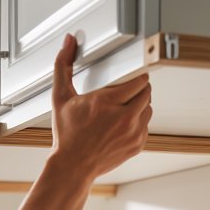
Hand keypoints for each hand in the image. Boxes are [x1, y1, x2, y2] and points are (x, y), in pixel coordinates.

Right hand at [49, 34, 151, 178]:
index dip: (138, 76)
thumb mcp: (61, 98)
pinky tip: (124, 122)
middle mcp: (123, 117)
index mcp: (106, 102)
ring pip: (149, 109)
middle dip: (140, 89)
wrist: (73, 166)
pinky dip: (139, 122)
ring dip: (141, 104)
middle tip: (130, 89)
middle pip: (147, 93)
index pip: (139, 81)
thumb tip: (69, 42)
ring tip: (126, 106)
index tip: (134, 76)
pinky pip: (146, 126)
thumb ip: (63, 66)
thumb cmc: (67, 135)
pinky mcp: (137, 144)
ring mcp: (132, 133)